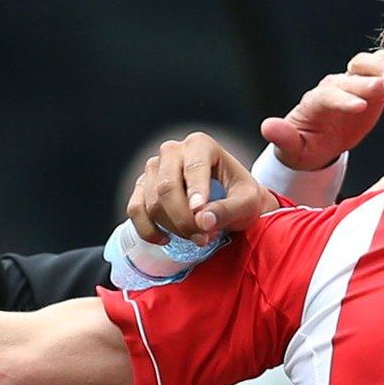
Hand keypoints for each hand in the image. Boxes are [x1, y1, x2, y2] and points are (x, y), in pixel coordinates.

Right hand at [126, 131, 279, 245]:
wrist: (231, 200)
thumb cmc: (241, 196)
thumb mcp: (248, 202)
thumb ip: (228, 210)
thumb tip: (202, 221)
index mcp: (201, 144)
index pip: (194, 167)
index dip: (195, 192)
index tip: (200, 214)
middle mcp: (173, 151)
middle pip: (167, 186)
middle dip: (183, 219)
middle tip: (202, 238)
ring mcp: (154, 168)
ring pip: (152, 202)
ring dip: (172, 227)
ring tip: (195, 238)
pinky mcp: (142, 187)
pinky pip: (135, 209)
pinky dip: (147, 229)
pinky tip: (166, 240)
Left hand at [261, 51, 383, 172]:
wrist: (319, 142)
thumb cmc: (305, 147)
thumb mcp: (292, 148)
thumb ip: (283, 137)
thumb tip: (267, 127)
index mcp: (316, 101)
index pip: (328, 95)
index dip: (343, 99)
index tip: (358, 108)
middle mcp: (336, 86)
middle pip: (351, 76)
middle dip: (365, 82)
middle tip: (382, 88)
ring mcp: (355, 83)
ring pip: (370, 64)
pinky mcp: (374, 86)